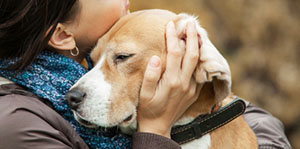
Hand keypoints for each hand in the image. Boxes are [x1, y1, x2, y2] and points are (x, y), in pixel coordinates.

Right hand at [137, 21, 201, 137]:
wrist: (159, 126)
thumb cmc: (148, 109)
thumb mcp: (144, 94)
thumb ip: (150, 75)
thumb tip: (156, 58)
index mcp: (171, 81)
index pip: (174, 53)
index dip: (172, 37)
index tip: (170, 25)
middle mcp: (184, 83)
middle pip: (192, 54)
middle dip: (191, 36)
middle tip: (190, 23)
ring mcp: (192, 88)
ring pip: (199, 62)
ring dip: (199, 46)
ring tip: (197, 33)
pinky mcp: (194, 92)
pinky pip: (200, 72)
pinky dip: (199, 59)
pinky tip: (197, 52)